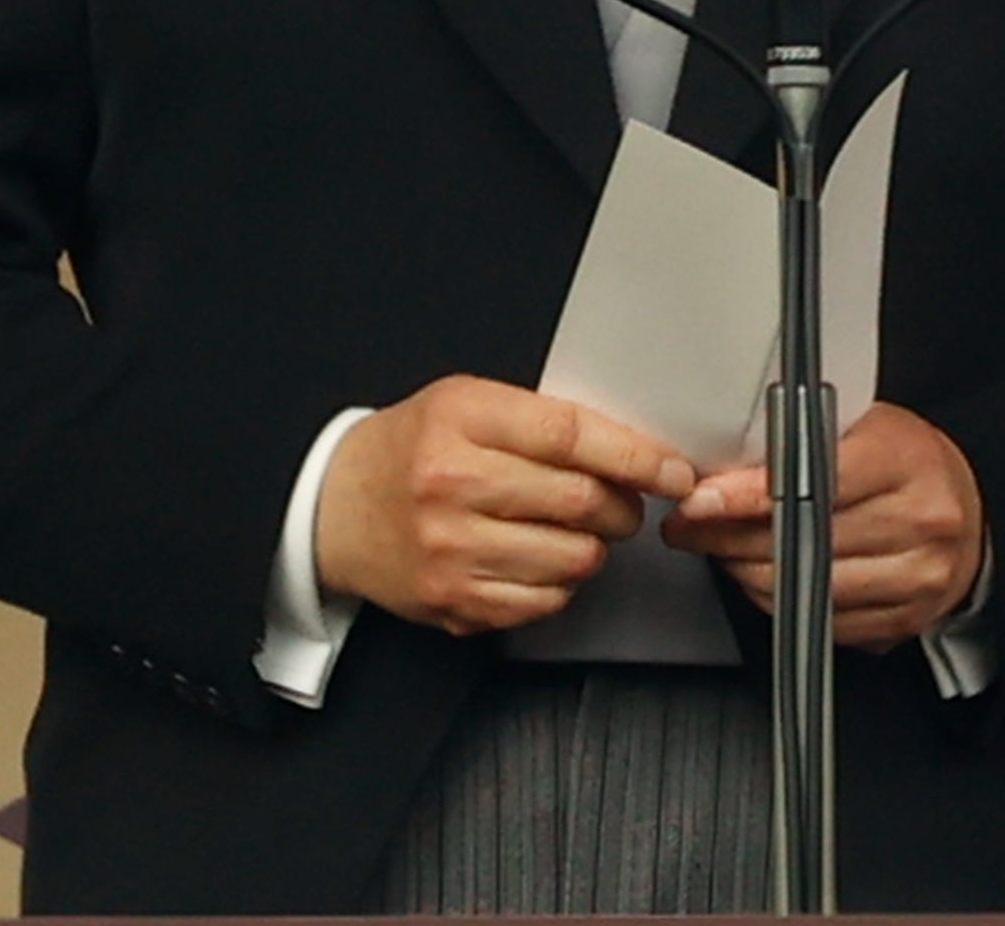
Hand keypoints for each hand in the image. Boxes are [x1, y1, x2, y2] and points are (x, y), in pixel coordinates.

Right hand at [315, 377, 694, 635]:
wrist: (331, 508)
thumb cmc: (409, 448)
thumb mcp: (466, 402)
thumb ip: (541, 419)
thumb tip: (631, 448)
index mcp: (463, 421)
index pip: (573, 436)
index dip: (637, 456)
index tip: (673, 470)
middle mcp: (453, 485)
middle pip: (582, 501)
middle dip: (623, 505)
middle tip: (623, 501)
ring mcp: (450, 549)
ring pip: (572, 558)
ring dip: (594, 547)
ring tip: (576, 530)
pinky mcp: (450, 600)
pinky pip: (542, 601)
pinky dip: (559, 583)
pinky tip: (540, 560)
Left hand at [662, 401, 987, 648]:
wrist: (968, 511)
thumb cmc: (909, 463)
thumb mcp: (865, 427)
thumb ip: (802, 440)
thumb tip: (723, 466)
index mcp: (908, 460)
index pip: (816, 479)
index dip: (750, 494)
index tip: (702, 500)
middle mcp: (919, 520)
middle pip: (800, 540)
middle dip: (728, 535)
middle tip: (692, 523)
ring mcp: (915, 576)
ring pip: (801, 587)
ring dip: (745, 570)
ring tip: (724, 547)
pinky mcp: (903, 620)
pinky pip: (818, 621)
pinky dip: (781, 600)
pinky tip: (767, 574)